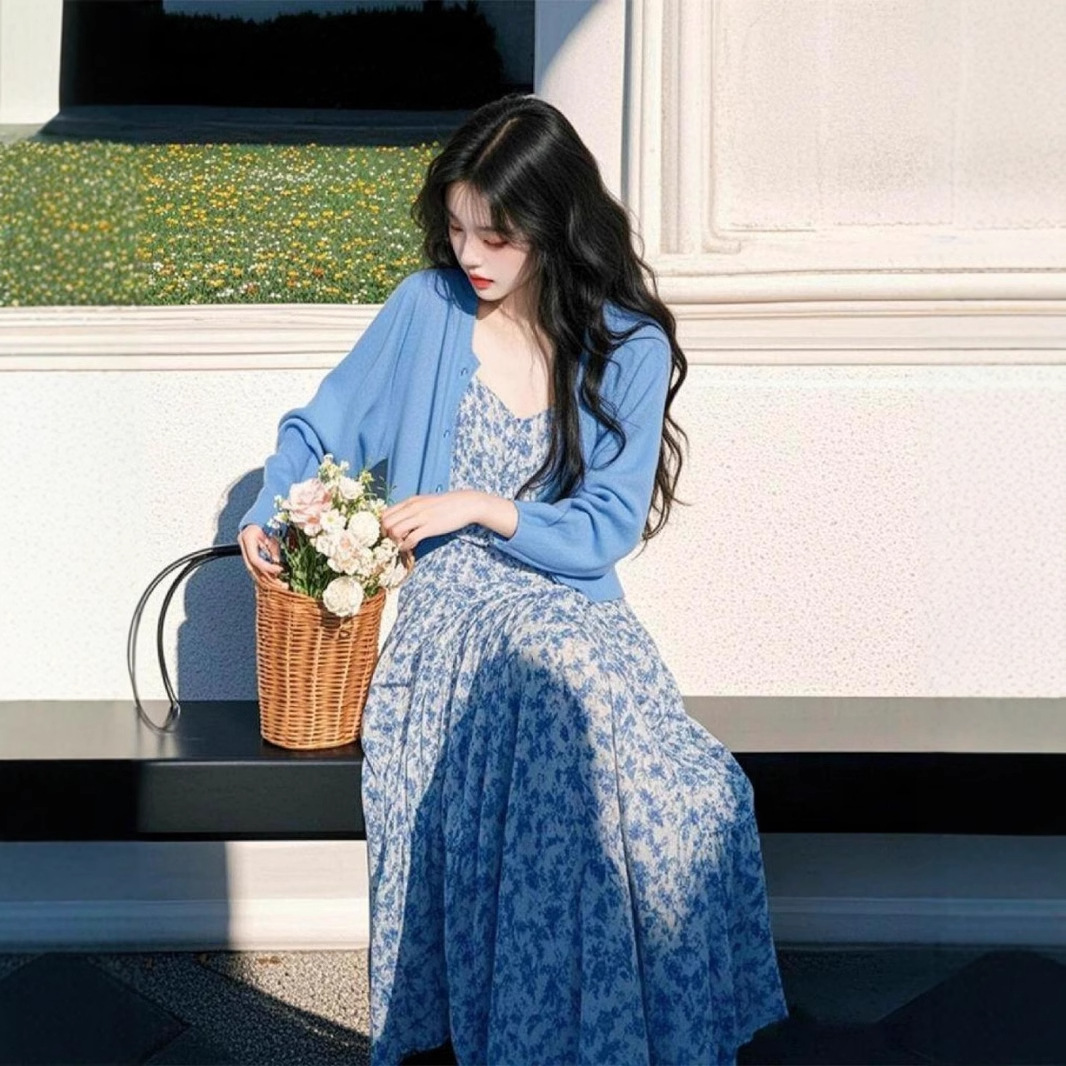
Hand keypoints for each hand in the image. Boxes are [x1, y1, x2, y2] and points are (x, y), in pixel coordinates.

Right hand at [238, 524, 286, 586]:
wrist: (256, 520)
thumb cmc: (265, 522)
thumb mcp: (271, 532)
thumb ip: (273, 547)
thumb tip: (276, 562)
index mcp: (247, 539)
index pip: (255, 560)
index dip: (268, 567)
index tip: (280, 569)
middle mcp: (244, 548)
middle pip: (254, 570)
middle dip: (269, 579)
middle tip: (283, 585)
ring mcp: (245, 554)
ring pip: (254, 574)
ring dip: (268, 581)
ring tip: (281, 586)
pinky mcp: (249, 559)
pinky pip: (256, 572)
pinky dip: (266, 578)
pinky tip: (275, 583)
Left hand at [382, 489, 516, 551]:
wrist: (466, 504)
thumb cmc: (446, 505)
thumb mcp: (426, 502)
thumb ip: (412, 509)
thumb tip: (401, 520)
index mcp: (410, 501)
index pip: (385, 513)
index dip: (382, 526)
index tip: (388, 534)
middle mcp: (412, 507)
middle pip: (385, 522)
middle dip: (385, 535)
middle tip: (393, 541)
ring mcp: (420, 517)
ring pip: (394, 531)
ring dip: (395, 541)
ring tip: (402, 544)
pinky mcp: (430, 527)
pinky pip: (410, 539)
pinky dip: (406, 546)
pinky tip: (411, 547)